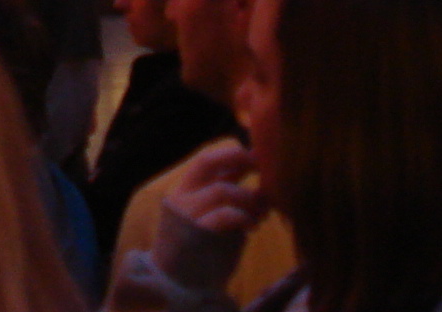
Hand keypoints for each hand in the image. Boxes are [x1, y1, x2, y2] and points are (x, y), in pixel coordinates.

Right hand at [154, 142, 263, 292]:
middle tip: (263, 166)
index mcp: (185, 190)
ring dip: (249, 197)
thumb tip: (261, 181)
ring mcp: (186, 213)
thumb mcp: (213, 218)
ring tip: (263, 212)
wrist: (178, 286)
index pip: (208, 160)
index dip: (234, 154)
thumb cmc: (201, 252)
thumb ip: (230, 199)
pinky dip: (244, 216)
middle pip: (208, 162)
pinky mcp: (195, 234)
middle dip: (239, 159)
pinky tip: (253, 225)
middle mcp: (182, 196)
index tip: (259, 157)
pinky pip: (224, 215)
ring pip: (222, 189)